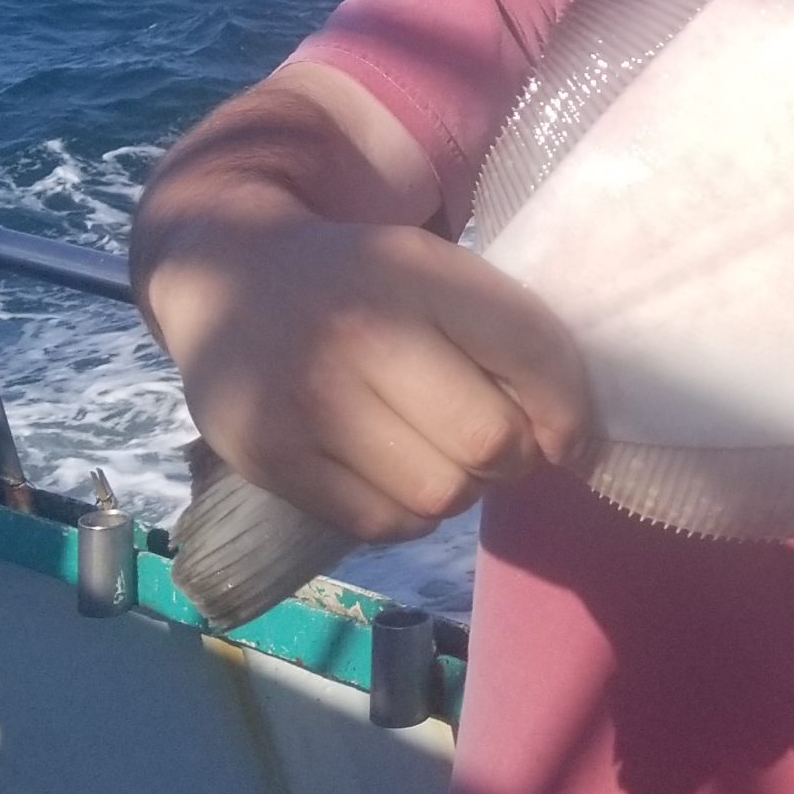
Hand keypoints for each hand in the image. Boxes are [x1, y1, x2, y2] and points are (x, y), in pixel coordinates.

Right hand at [146, 211, 590, 544]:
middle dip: (514, 456)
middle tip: (497, 445)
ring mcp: (308, 399)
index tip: (565, 430)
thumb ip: (504, 333)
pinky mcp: (270, 458)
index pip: (531, 353)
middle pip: (490, 441)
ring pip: (440, 495)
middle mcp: (359, 331)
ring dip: (459, 487)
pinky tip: (391, 472)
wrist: (224, 278)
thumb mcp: (430, 269)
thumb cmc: (359, 283)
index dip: (569, 409)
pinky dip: (405, 513)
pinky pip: (383, 525)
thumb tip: (569, 442)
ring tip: (439, 453)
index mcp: (414, 268)